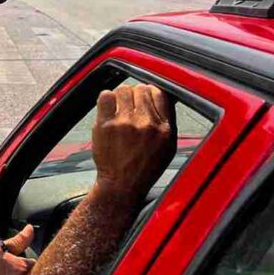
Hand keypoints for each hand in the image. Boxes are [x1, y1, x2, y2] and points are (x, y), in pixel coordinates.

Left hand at [92, 84, 175, 201]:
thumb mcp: (168, 147)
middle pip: (140, 89)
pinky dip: (106, 99)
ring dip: (121, 96)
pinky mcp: (105, 125)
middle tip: (130, 106)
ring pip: (123, 89)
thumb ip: (167, 121)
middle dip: (135, 95)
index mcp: (164, 129)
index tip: (144, 98)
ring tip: (119, 108)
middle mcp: (146, 124)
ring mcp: (124, 123)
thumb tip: (161, 97)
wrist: (121, 185)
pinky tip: (109, 109)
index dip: (150, 93)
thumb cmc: (145, 168)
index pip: (159, 93)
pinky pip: (105, 95)